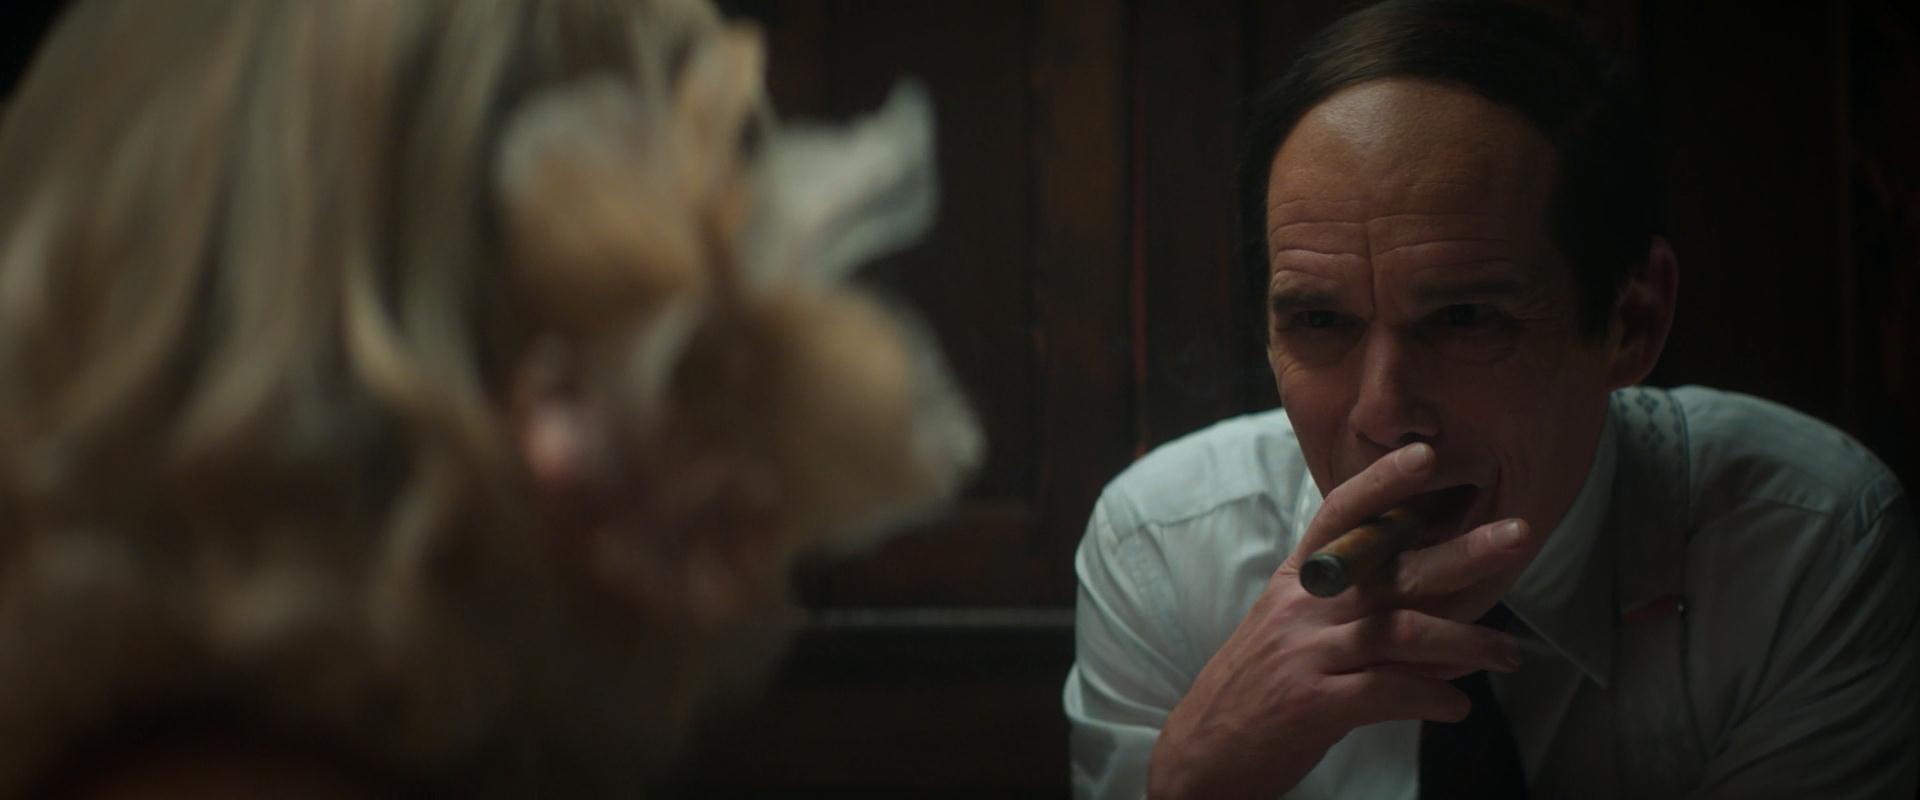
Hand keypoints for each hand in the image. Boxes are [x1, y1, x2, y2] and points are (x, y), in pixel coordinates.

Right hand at [1146, 443, 1541, 798]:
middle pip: (1390, 568)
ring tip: (1508, 655)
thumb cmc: (1261, 686)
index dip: (1382, 483)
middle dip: (1461, 552)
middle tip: (1517, 536)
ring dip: (1467, 641)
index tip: (1425, 456)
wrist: (1204, 750)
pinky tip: (1458, 706)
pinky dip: (1432, 697)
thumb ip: (1351, 606)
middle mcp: (1303, 607)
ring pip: (1401, 630)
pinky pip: (1389, 691)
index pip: (1340, 515)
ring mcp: (1307, 653)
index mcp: (1298, 581)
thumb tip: (1437, 604)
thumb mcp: (1292, 628)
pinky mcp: (1313, 703)